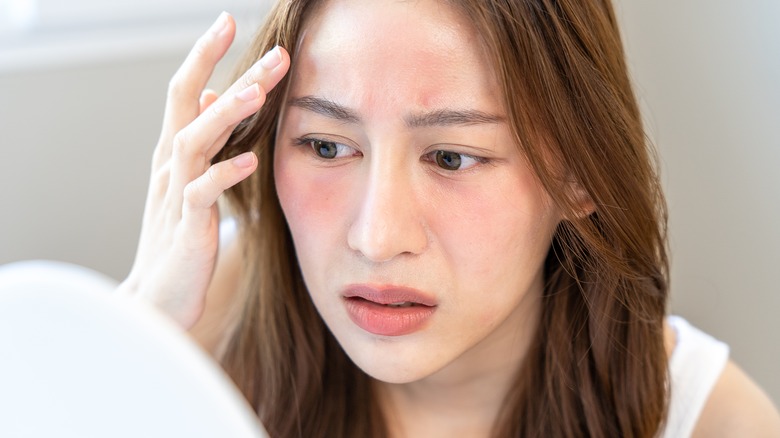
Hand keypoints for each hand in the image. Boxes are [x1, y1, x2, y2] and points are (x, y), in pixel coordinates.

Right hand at [117, 12, 289, 327]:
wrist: (158, 297)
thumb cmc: (179, 241)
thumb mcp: (191, 182)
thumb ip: (207, 141)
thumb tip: (219, 96)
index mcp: (175, 154)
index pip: (187, 93)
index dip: (204, 56)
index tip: (228, 21)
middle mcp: (171, 167)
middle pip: (192, 105)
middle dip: (228, 71)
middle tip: (273, 51)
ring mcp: (176, 195)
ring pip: (193, 141)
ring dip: (225, 115)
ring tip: (258, 91)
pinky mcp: (186, 228)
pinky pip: (202, 194)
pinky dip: (224, 175)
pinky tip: (251, 161)